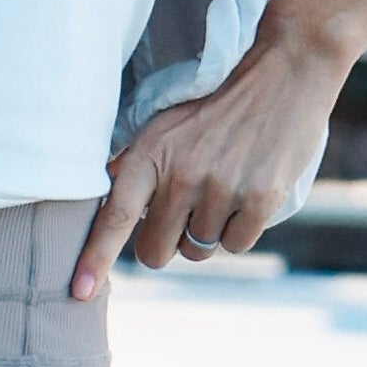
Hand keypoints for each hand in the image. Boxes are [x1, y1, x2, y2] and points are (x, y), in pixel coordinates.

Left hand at [70, 17, 345, 301]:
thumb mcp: (166, 123)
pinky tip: (247, 192)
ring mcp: (222, 188)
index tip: (80, 293)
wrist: (285, 72)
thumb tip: (105, 205)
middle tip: (183, 213)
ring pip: (199, 250)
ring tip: (223, 188)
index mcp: (151, 153)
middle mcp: (183, 174)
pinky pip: (236, 245)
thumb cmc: (219, 102)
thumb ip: (135, 164)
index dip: (95, 258)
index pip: (116, 216)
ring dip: (207, 232)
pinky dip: (239, 230)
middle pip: (157, 250)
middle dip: (166, 243)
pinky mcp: (260, 198)